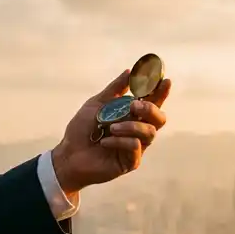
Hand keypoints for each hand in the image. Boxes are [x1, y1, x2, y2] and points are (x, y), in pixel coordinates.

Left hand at [52, 70, 171, 193]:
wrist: (69, 153)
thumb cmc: (82, 130)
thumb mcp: (97, 104)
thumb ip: (114, 89)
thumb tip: (129, 72)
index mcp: (132, 116)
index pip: (153, 103)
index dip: (161, 92)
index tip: (165, 80)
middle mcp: (138, 130)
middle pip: (159, 119)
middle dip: (150, 109)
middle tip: (134, 105)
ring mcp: (137, 147)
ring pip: (149, 132)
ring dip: (131, 126)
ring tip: (111, 128)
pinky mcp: (131, 162)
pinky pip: (135, 147)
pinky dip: (119, 141)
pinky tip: (104, 142)